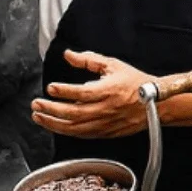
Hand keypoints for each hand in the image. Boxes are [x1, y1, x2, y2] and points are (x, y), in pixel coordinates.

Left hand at [32, 51, 152, 138]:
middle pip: (74, 113)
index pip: (83, 93)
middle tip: (36, 104)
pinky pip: (82, 135)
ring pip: (75, 128)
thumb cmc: (135, 83)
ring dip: (54, 124)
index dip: (65, 91)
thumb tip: (69, 55)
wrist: (155, 103)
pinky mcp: (106, 133)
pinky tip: (55, 126)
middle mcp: (106, 109)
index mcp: (109, 90)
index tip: (51, 88)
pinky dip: (66, 131)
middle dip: (52, 110)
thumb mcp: (113, 65)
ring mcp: (106, 123)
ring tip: (39, 117)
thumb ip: (88, 60)